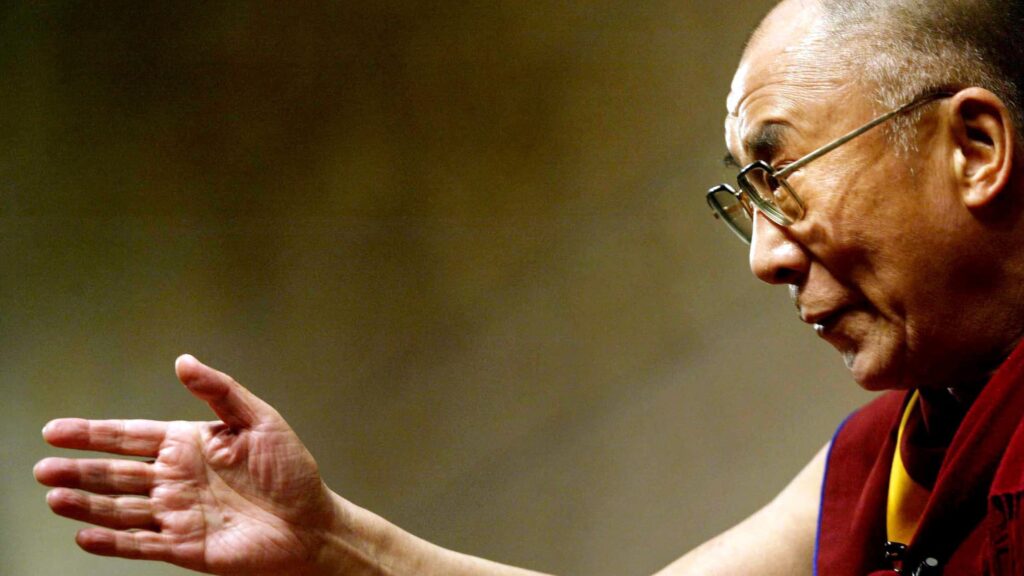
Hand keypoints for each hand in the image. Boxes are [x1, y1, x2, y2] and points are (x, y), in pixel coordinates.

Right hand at [34, 355, 344, 575]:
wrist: (312, 524)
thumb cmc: (292, 471)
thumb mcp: (260, 420)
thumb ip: (220, 391)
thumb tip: (184, 361)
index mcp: (190, 444)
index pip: (131, 436)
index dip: (94, 434)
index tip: (56, 430)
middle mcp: (177, 478)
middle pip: (117, 473)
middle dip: (80, 469)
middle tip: (43, 466)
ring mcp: (178, 513)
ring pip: (121, 507)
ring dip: (87, 503)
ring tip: (55, 496)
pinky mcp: (185, 546)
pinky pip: (141, 543)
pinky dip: (113, 541)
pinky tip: (85, 536)